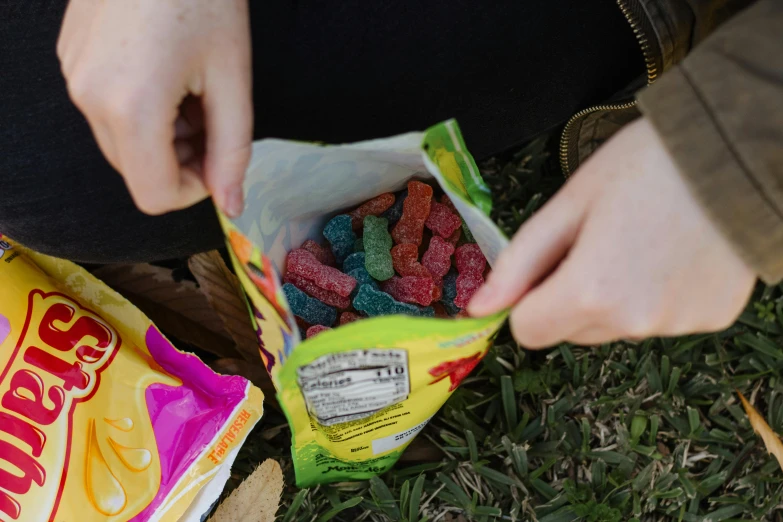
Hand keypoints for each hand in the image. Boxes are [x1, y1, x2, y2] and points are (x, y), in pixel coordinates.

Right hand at [57, 0, 251, 216]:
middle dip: (180, 160)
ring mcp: (73, 74)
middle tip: (211, 116)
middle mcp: (89, 97)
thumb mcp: (233, 80)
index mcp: (131, 107)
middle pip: (137, 172)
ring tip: (192, 88)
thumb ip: (233, 151)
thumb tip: (232, 206)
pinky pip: (105, 110)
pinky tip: (166, 70)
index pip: (155, 195)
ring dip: (162, 136)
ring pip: (121, 143)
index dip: (196, 188)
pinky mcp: (71, 57)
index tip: (219, 157)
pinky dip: (140, 109)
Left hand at [469, 118, 755, 347]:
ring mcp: (677, 325)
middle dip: (570, 296)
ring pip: (616, 327)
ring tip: (641, 242)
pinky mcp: (712, 320)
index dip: (529, 299)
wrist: (737, 150)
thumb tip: (478, 307)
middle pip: (571, 330)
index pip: (529, 332)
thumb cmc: (644, 165)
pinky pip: (661, 321)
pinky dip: (657, 297)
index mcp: (590, 292)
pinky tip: (674, 254)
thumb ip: (519, 263)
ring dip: (614, 299)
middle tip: (598, 241)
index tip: (547, 265)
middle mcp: (633, 322)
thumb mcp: (568, 204)